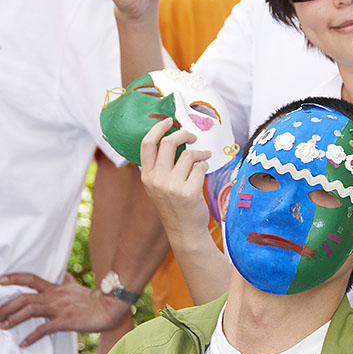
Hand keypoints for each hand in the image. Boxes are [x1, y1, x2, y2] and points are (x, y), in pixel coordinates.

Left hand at [0, 272, 130, 347]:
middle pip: (24, 297)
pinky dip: (32, 336)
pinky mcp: (65, 320)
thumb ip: (68, 282)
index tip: (0, 280)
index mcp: (56, 288)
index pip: (30, 279)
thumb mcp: (78, 287)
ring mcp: (58, 308)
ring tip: (3, 326)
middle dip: (6, 306)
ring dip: (14, 318)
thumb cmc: (95, 299)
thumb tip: (65, 275)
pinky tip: (24, 342)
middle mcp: (54, 296)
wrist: (110, 306)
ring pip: (30, 309)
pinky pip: (44, 328)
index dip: (13, 278)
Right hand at [140, 119, 212, 250]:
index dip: (158, 128)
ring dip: (200, 153)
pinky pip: (200, 167)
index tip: (169, 121)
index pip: (147, 144)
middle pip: (169, 143)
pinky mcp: (189, 192)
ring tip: (204, 157)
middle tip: (192, 136)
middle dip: (183, 134)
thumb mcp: (157, 187)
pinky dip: (204, 166)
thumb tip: (172, 138)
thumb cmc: (174, 206)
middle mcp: (157, 180)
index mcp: (147, 176)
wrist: (184, 231)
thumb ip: (160, 166)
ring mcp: (172, 186)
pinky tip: (203, 172)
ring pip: (189, 155)